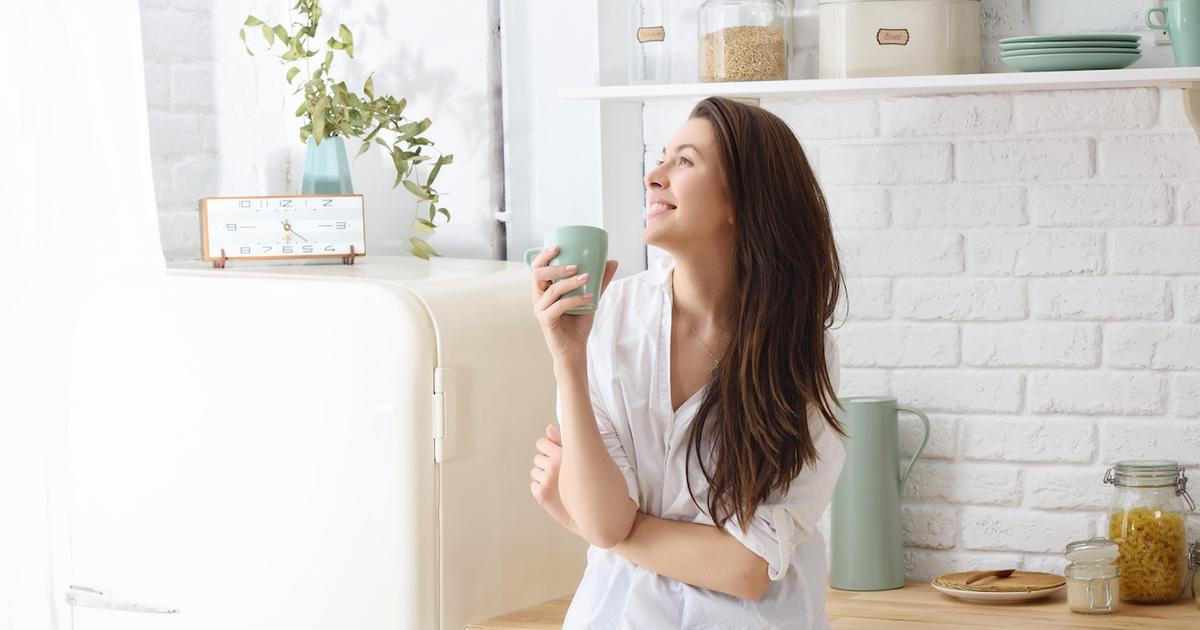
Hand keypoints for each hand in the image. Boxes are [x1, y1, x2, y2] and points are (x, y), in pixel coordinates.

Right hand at [529, 245, 618, 361]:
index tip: (558, 247)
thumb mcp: (590, 297)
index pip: (537, 267)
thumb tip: (613, 261)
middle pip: (538, 275)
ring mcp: (540, 309)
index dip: (544, 256)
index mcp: (544, 289)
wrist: (575, 348)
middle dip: (557, 267)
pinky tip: (589, 298)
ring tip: (587, 278)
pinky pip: (559, 306)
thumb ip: (599, 280)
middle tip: (576, 266)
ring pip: (552, 290)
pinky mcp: (546, 321)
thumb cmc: (578, 322)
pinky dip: (575, 300)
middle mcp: (538, 297)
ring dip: (570, 282)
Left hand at [529, 423, 576, 533]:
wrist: (591, 513)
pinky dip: (541, 488)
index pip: (541, 443)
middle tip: (559, 474)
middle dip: (545, 464)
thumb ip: (562, 443)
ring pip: (534, 472)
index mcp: (564, 456)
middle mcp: (554, 467)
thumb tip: (548, 427)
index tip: (552, 455)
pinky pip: (534, 485)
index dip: (546, 449)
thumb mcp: (579, 460)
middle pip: (537, 458)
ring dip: (543, 476)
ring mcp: (546, 481)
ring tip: (558, 484)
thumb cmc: (587, 483)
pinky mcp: (541, 494)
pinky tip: (555, 493)